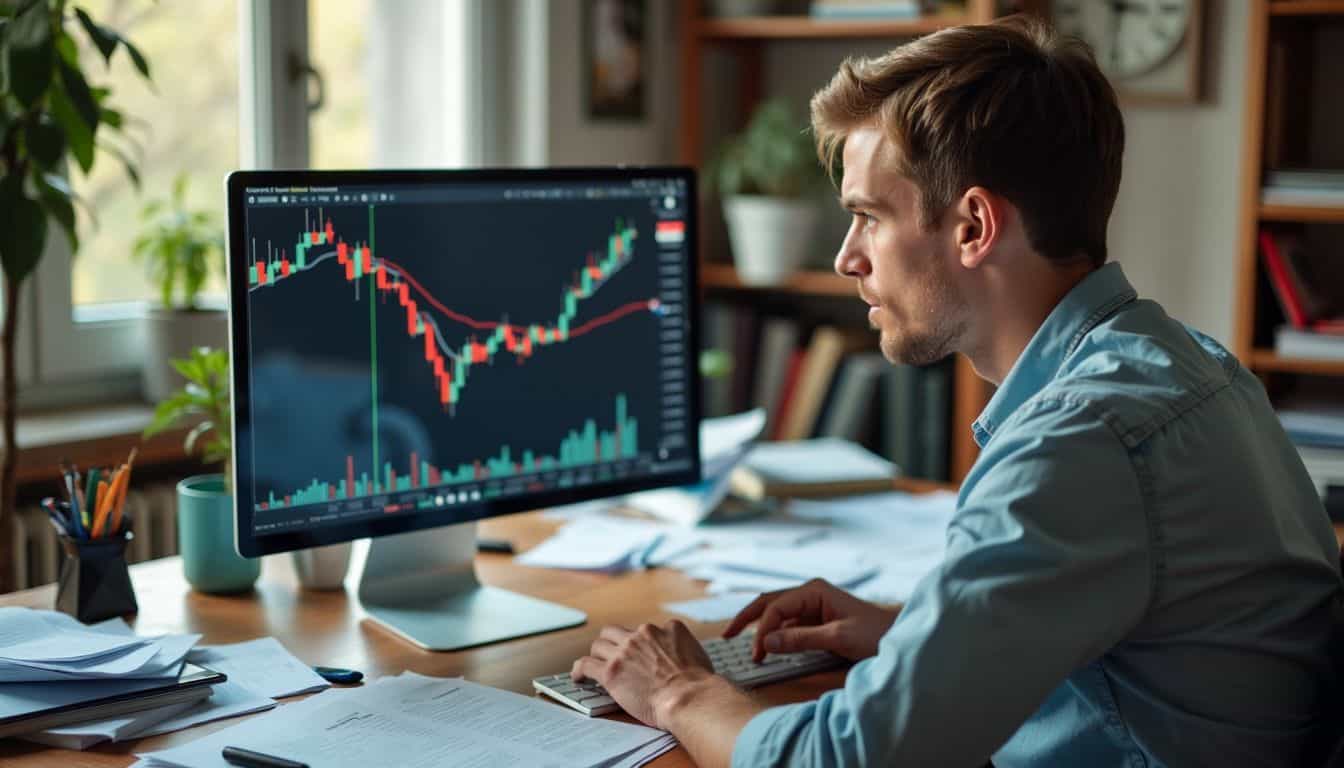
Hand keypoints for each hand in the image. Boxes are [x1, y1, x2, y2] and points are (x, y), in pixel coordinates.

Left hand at [571, 620, 717, 728]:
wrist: (688, 697)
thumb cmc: (698, 684)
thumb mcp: (697, 652)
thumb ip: (683, 646)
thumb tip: (682, 654)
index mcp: (666, 628)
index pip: (645, 629)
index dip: (639, 643)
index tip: (638, 653)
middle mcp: (643, 634)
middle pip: (616, 631)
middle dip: (612, 643)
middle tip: (611, 655)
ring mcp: (624, 651)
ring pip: (599, 645)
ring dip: (597, 655)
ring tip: (595, 666)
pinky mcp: (610, 671)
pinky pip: (586, 664)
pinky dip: (579, 669)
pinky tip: (579, 676)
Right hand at [724, 578, 898, 661]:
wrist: (901, 639)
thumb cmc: (876, 634)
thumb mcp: (838, 637)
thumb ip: (801, 639)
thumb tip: (766, 642)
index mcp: (814, 590)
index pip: (776, 607)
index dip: (763, 629)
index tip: (758, 653)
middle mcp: (809, 594)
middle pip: (768, 603)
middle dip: (747, 619)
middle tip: (725, 637)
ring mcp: (812, 608)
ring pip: (776, 615)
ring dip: (760, 629)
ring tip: (742, 645)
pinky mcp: (816, 622)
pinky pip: (788, 626)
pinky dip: (775, 637)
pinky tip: (767, 648)